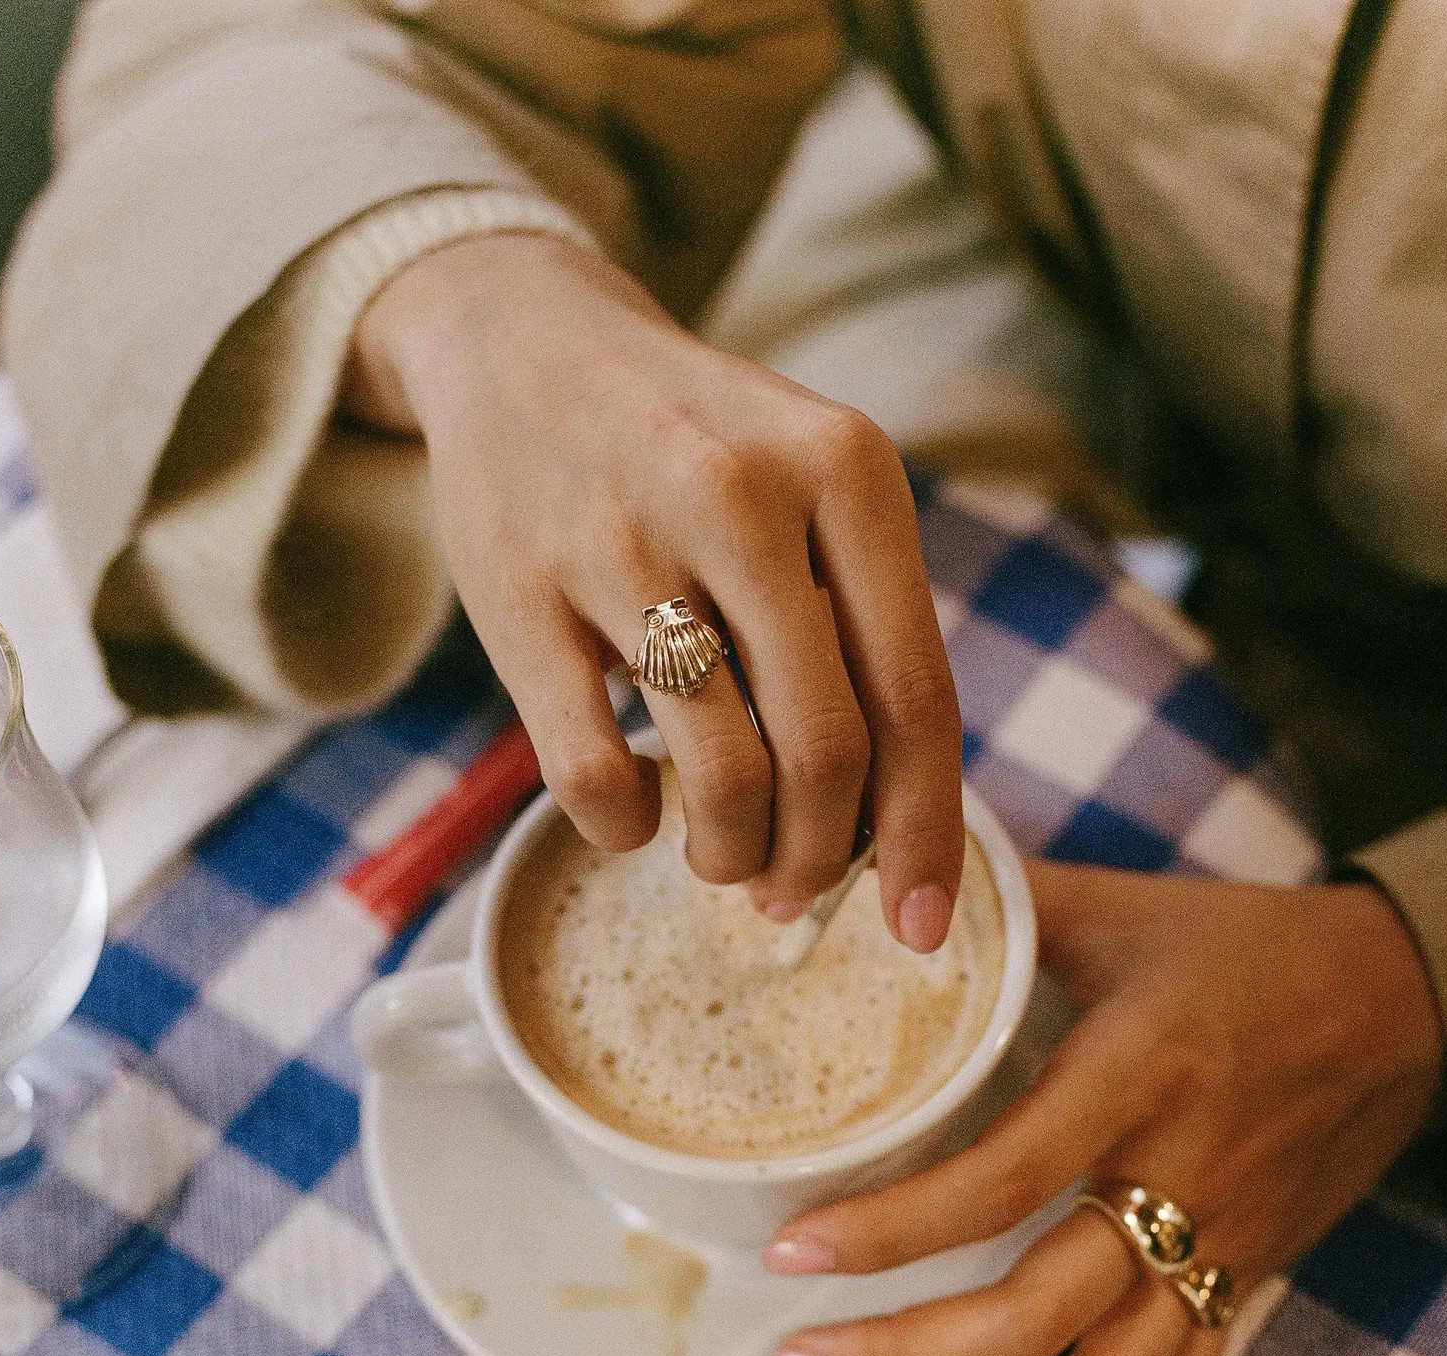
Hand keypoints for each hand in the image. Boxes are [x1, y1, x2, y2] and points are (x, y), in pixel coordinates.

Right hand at [343, 233, 962, 943]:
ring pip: (722, 779)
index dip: (926, 837)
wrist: (521, 336)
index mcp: (847, 471)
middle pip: (827, 756)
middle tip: (795, 889)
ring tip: (723, 855)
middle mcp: (744, 495)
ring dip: (732, 856)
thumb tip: (894, 835)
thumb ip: (863, 629)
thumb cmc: (694, 450)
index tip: (920, 929)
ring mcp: (624, 542)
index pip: (917, 699)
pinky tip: (634, 813)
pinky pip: (597, 776)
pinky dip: (627, 830)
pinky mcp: (520, 594)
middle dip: (822, 861)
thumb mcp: (810, 489)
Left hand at [764, 864, 1445, 1355]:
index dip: (897, 1229)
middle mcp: (1180, 1177)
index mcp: (1139, 1075)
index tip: (793, 1253)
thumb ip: (1002, 905)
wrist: (1403, 1004)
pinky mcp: (1243, 1284)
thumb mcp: (1124, 909)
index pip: (1005, 1178)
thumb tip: (865, 881)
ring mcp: (1219, 1246)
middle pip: (1043, 1307)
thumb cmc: (1246, 948)